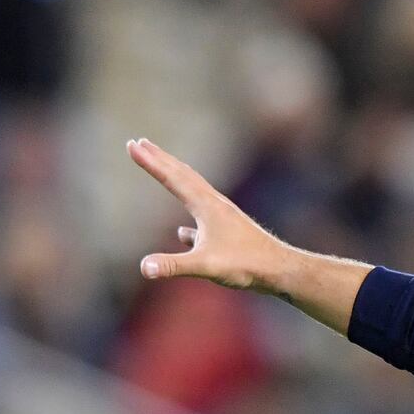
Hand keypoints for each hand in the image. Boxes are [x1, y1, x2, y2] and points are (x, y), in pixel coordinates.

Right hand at [126, 137, 291, 291]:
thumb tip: (145, 268)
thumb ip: (174, 266)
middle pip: (183, 176)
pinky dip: (190, 220)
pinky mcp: (230, 233)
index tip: (131, 144)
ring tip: (163, 171)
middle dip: (160, 159)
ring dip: (175, 179)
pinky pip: (204, 220)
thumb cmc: (248, 266)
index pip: (172, 178)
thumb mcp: (206, 266)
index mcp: (207, 207)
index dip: (150, 162)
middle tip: (140, 142)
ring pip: (195, 192)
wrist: (281, 270)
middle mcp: (216, 205)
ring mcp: (224, 218)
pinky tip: (184, 233)